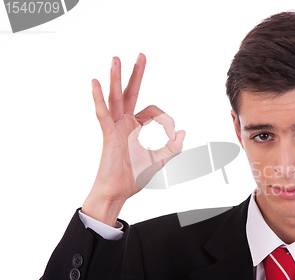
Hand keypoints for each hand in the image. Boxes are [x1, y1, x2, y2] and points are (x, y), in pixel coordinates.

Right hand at [82, 54, 184, 225]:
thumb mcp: (160, 160)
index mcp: (135, 127)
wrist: (118, 193)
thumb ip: (174, 147)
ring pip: (115, 97)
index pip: (154, 112)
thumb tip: (184, 131)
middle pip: (130, 93)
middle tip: (141, 56)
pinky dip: (99, 99)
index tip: (174, 136)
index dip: (168, 121)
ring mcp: (115, 127)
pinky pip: (103, 114)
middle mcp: (124, 123)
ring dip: (115, 78)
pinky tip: (95, 83)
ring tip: (116, 59)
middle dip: (136, 74)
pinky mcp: (108, 135)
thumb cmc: (134, 178)